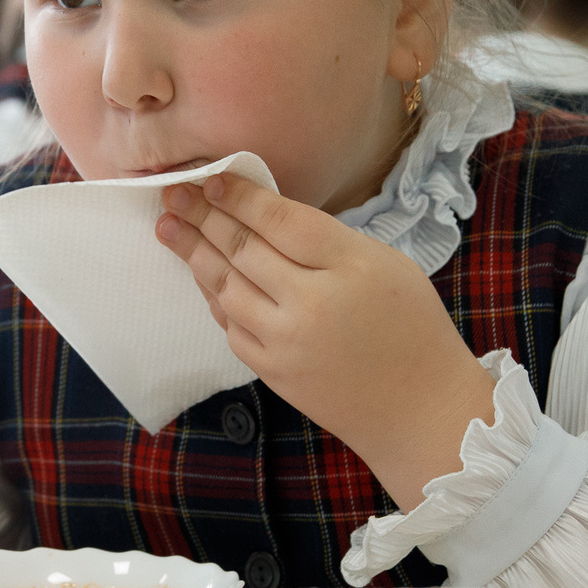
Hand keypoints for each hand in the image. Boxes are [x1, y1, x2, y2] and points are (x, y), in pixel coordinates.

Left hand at [156, 174, 493, 510]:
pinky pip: (232, 326)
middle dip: (202, 216)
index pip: (280, 219)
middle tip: (172, 193)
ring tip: (168, 228)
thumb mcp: (388, 264)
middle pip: (243, 249)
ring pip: (226, 287)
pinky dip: (215, 297)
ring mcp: (287, 343)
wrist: (419, 409)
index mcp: (349, 267)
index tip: (210, 179)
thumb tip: (269, 218)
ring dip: (194, 254)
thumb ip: (329, 242)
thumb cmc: (412, 328)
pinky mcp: (273, 372)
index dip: (239, 196)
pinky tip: (201, 275)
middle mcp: (311, 304)